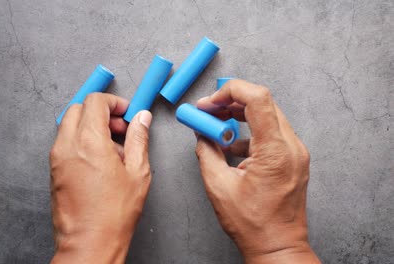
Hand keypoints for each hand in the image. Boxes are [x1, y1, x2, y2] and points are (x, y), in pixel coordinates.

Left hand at [49, 93, 151, 263]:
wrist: (89, 243)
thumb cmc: (113, 214)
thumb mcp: (137, 172)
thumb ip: (139, 139)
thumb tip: (141, 119)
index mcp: (89, 141)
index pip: (95, 101)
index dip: (114, 102)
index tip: (126, 112)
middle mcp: (67, 145)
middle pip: (79, 109)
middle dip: (101, 112)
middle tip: (120, 129)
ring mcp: (57, 158)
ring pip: (70, 125)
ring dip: (91, 127)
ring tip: (113, 149)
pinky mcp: (53, 171)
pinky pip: (65, 143)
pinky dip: (81, 141)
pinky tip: (100, 162)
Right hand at [195, 80, 319, 262]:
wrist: (278, 245)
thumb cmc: (253, 224)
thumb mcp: (218, 186)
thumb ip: (207, 152)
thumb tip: (201, 133)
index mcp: (276, 151)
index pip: (258, 98)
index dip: (231, 91)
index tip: (210, 101)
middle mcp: (292, 146)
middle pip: (262, 103)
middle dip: (231, 102)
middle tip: (207, 110)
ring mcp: (295, 152)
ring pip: (266, 116)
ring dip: (239, 116)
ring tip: (215, 126)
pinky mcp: (293, 159)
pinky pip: (270, 133)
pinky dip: (249, 132)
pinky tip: (230, 144)